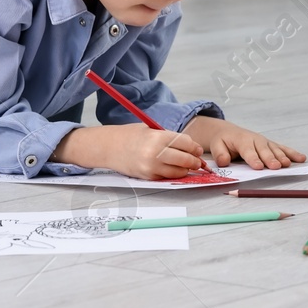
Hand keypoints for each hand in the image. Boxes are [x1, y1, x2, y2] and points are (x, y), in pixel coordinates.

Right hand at [53, 124, 205, 179]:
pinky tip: (174, 170)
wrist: (109, 147)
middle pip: (185, 160)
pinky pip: (167, 177)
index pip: (186, 143)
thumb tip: (192, 148)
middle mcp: (155, 153)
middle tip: (198, 161)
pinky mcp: (147, 177)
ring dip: (186, 170)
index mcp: (158, 137)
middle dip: (195, 161)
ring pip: (178, 172)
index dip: (195, 148)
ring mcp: (151, 167)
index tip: (198, 150)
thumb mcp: (151, 130)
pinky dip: (173, 174)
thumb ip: (170, 137)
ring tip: (188, 166)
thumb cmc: (131, 136)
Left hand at [184, 116, 304, 169]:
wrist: (229, 132)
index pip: (248, 151)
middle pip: (264, 150)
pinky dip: (292, 153)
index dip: (253, 158)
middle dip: (270, 158)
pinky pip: (283, 149)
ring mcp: (265, 142)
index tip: (258, 166)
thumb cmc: (223, 141)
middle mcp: (256, 140)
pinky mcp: (271, 145)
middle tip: (276, 167)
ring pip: (275, 149)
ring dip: (282, 156)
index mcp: (242, 140)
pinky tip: (301, 158)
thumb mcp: (216, 145)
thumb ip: (220, 153)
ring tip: (287, 164)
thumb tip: (224, 162)